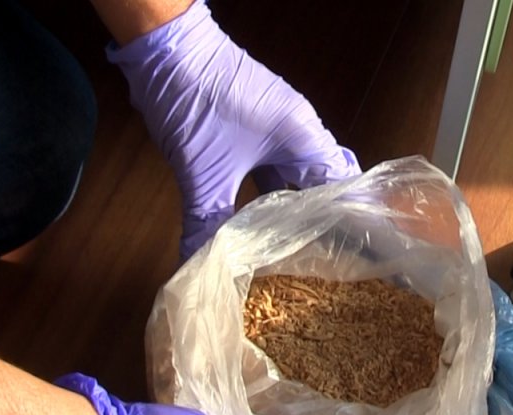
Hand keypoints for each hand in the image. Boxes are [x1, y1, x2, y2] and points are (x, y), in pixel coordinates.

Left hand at [107, 1, 360, 257]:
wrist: (164, 49)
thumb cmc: (193, 100)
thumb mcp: (202, 173)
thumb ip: (207, 223)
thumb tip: (196, 267)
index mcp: (303, 138)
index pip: (342, 186)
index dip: (346, 222)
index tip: (347, 257)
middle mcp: (300, 132)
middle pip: (321, 186)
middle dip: (318, 224)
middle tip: (319, 265)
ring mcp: (278, 129)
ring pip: (294, 179)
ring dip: (290, 211)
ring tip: (292, 253)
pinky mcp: (256, 130)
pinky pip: (272, 170)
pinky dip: (267, 197)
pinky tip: (259, 226)